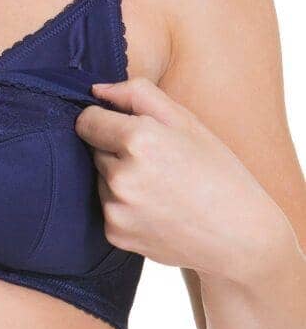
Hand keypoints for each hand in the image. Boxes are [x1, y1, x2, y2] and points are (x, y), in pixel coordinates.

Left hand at [74, 76, 289, 283]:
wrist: (241, 238)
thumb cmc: (217, 172)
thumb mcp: (185, 120)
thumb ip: (136, 94)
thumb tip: (96, 90)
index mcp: (138, 140)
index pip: (86, 119)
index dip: (105, 119)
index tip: (127, 127)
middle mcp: (121, 177)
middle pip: (92, 148)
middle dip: (114, 149)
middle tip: (156, 161)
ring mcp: (116, 208)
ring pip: (99, 177)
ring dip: (118, 177)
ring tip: (159, 186)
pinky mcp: (115, 233)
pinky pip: (106, 205)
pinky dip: (123, 204)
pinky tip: (155, 208)